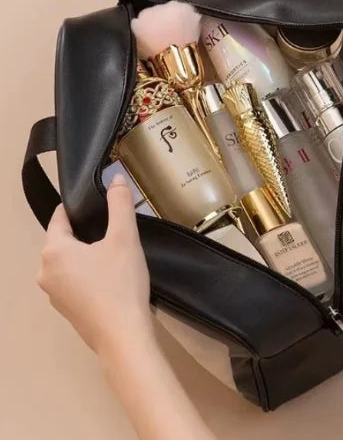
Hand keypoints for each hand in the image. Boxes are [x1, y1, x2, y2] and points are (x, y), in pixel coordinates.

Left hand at [38, 173, 151, 355]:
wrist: (123, 337)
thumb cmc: (121, 283)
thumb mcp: (125, 238)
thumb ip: (120, 204)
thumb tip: (116, 177)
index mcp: (53, 251)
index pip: (59, 217)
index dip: (79, 208)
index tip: (100, 204)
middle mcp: (45, 272)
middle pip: (64, 240)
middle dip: (86, 232)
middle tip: (115, 230)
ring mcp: (54, 294)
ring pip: (69, 262)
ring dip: (87, 255)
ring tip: (116, 254)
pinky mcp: (66, 310)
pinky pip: (74, 281)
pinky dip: (88, 275)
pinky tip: (111, 278)